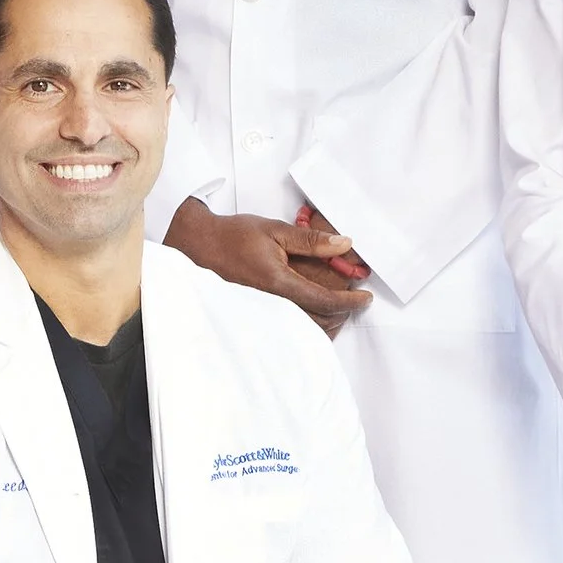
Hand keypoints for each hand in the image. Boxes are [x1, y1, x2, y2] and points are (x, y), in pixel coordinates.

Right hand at [165, 199, 371, 336]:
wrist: (197, 247)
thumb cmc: (233, 237)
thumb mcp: (274, 230)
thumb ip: (311, 240)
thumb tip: (344, 244)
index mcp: (279, 283)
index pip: (326, 301)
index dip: (351, 303)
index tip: (365, 298)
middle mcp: (272, 306)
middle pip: (320, 322)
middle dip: (343, 314)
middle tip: (354, 299)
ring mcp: (263, 316)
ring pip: (305, 332)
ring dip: (327, 322)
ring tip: (337, 308)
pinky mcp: (256, 318)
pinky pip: (289, 330)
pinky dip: (308, 326)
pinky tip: (312, 315)